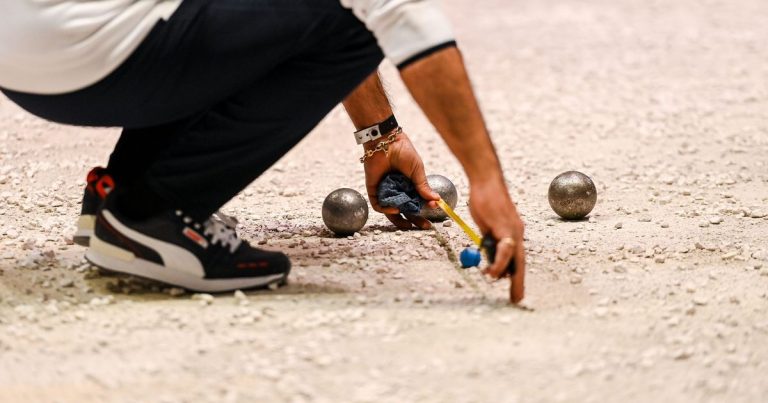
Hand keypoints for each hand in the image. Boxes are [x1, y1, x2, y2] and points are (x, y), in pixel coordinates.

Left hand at [364, 131, 439, 229]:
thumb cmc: (403, 152)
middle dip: (415, 220)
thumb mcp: (417, 170)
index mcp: (409, 185)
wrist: (386, 142)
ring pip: (392, 212)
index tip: (434, 211)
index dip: (425, 209)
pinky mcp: (374, 191)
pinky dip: (386, 210)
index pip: (417, 202)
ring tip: (409, 224)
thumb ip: (423, 187)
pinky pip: (379, 206)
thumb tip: (436, 200)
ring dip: (400, 219)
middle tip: (425, 226)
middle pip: (406, 210)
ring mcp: (386, 192)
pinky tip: (395, 209)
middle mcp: (398, 190)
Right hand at [468, 178, 525, 302]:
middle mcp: (517, 234)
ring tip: (494, 283)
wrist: (486, 181)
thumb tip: (489, 257)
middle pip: (520, 263)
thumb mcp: (487, 226)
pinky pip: (504, 250)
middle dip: (518, 283)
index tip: (514, 290)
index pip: (517, 259)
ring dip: (506, 275)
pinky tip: (491, 271)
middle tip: (517, 300)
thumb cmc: (485, 200)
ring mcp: (513, 231)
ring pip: (513, 259)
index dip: (515, 275)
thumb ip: (490, 241)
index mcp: (514, 233)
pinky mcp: (505, 227)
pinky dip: (498, 263)